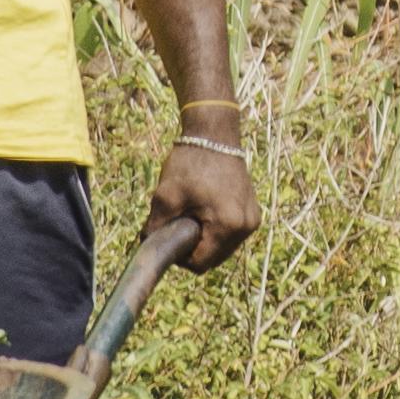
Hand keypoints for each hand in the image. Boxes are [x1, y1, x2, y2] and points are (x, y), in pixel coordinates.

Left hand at [147, 131, 257, 269]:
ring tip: (193, 214)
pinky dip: (216, 230)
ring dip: (206, 240)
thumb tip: (147, 249)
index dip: (181, 258)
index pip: (200, 264)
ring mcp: (252, 220)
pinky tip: (205, 211)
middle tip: (180, 223)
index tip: (171, 237)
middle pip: (214, 259)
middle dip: (194, 248)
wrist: (214, 134)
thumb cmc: (190, 162)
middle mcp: (246, 227)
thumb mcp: (166, 196)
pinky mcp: (253, 212)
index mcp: (228, 225)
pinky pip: (231, 235)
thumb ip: (155, 228)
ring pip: (223, 249)